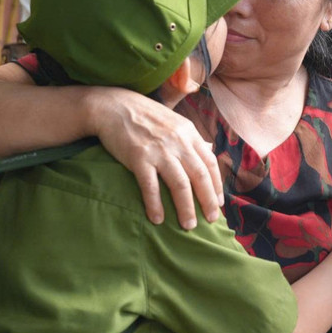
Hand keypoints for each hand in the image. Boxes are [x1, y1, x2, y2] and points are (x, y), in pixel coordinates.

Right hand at [91, 89, 222, 228]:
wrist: (113, 106)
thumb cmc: (145, 116)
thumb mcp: (174, 121)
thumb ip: (192, 138)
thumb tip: (210, 150)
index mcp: (189, 133)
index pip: (210, 163)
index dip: (216, 185)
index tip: (218, 204)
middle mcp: (178, 142)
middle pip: (199, 176)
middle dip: (207, 201)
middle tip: (210, 220)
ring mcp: (159, 150)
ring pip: (179, 184)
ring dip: (185, 208)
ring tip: (188, 226)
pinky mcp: (138, 157)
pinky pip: (150, 186)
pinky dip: (155, 204)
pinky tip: (157, 219)